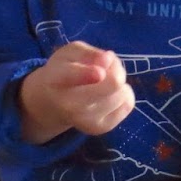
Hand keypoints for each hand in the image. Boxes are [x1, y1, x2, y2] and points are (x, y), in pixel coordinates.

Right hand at [17, 41, 135, 142]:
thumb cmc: (62, 72)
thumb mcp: (68, 53)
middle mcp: (70, 105)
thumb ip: (87, 53)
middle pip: (113, 83)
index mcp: (56, 80)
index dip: (89, 74)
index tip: (99, 73)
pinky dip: (124, 94)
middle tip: (105, 68)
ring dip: (119, 81)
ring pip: (123, 92)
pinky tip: (110, 93)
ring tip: (105, 80)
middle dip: (115, 69)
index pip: (73, 76)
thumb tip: (108, 60)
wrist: (51, 104)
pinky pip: (128, 103)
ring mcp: (87, 120)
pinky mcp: (101, 127)